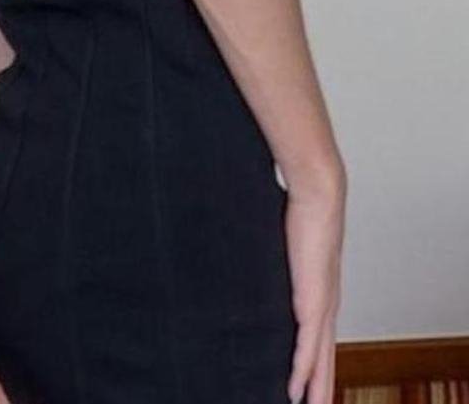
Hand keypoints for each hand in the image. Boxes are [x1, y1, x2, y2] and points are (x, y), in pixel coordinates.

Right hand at [284, 182, 345, 403]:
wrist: (318, 193)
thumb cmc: (301, 207)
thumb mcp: (283, 239)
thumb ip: (273, 254)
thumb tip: (250, 250)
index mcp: (319, 289)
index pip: (318, 336)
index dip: (315, 363)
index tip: (308, 385)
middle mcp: (325, 302)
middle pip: (324, 357)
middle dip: (321, 386)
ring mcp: (322, 304)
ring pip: (320, 359)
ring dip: (317, 388)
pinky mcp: (313, 301)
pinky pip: (308, 346)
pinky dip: (303, 370)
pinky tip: (297, 390)